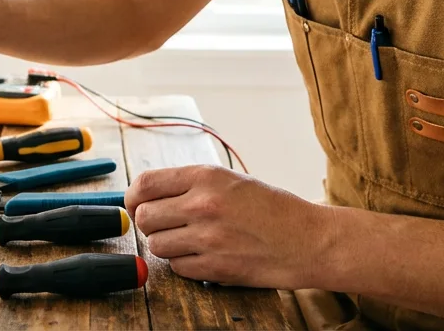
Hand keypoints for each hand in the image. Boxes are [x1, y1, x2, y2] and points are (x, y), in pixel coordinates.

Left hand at [125, 164, 334, 288]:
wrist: (310, 239)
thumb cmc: (271, 208)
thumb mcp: (231, 180)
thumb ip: (190, 184)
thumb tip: (147, 194)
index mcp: (206, 176)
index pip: (145, 184)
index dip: (133, 197)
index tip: (137, 204)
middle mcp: (203, 204)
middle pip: (145, 217)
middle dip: (151, 224)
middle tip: (166, 226)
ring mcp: (209, 238)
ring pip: (157, 245)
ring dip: (167, 246)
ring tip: (190, 241)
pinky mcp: (216, 267)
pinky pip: (177, 268)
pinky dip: (185, 264)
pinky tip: (205, 256)